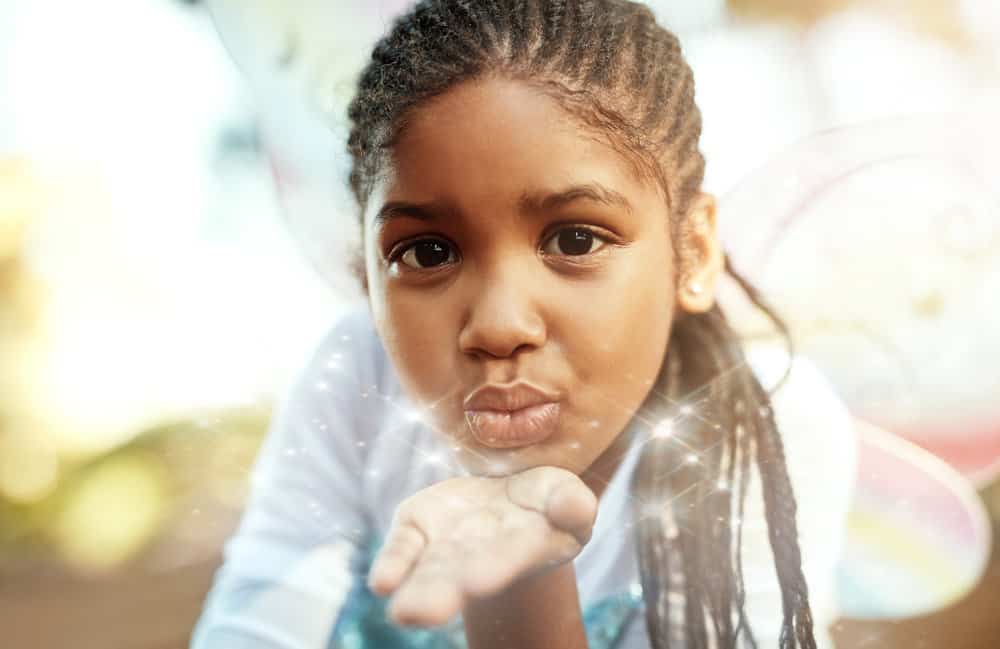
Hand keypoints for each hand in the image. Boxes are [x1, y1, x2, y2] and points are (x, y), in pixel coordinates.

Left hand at [367, 465, 597, 626]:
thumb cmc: (545, 500)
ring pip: (429, 570)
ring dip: (417, 591)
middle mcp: (478, 557)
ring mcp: (445, 545)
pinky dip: (393, 563)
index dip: (495, 566)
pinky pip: (403, 545)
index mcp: (523, 548)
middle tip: (418, 612)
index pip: (509, 557)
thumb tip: (574, 509)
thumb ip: (572, 503)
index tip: (477, 581)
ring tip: (404, 612)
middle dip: (441, 593)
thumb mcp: (566, 495)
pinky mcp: (417, 524)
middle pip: (458, 577)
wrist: (507, 488)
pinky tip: (383, 583)